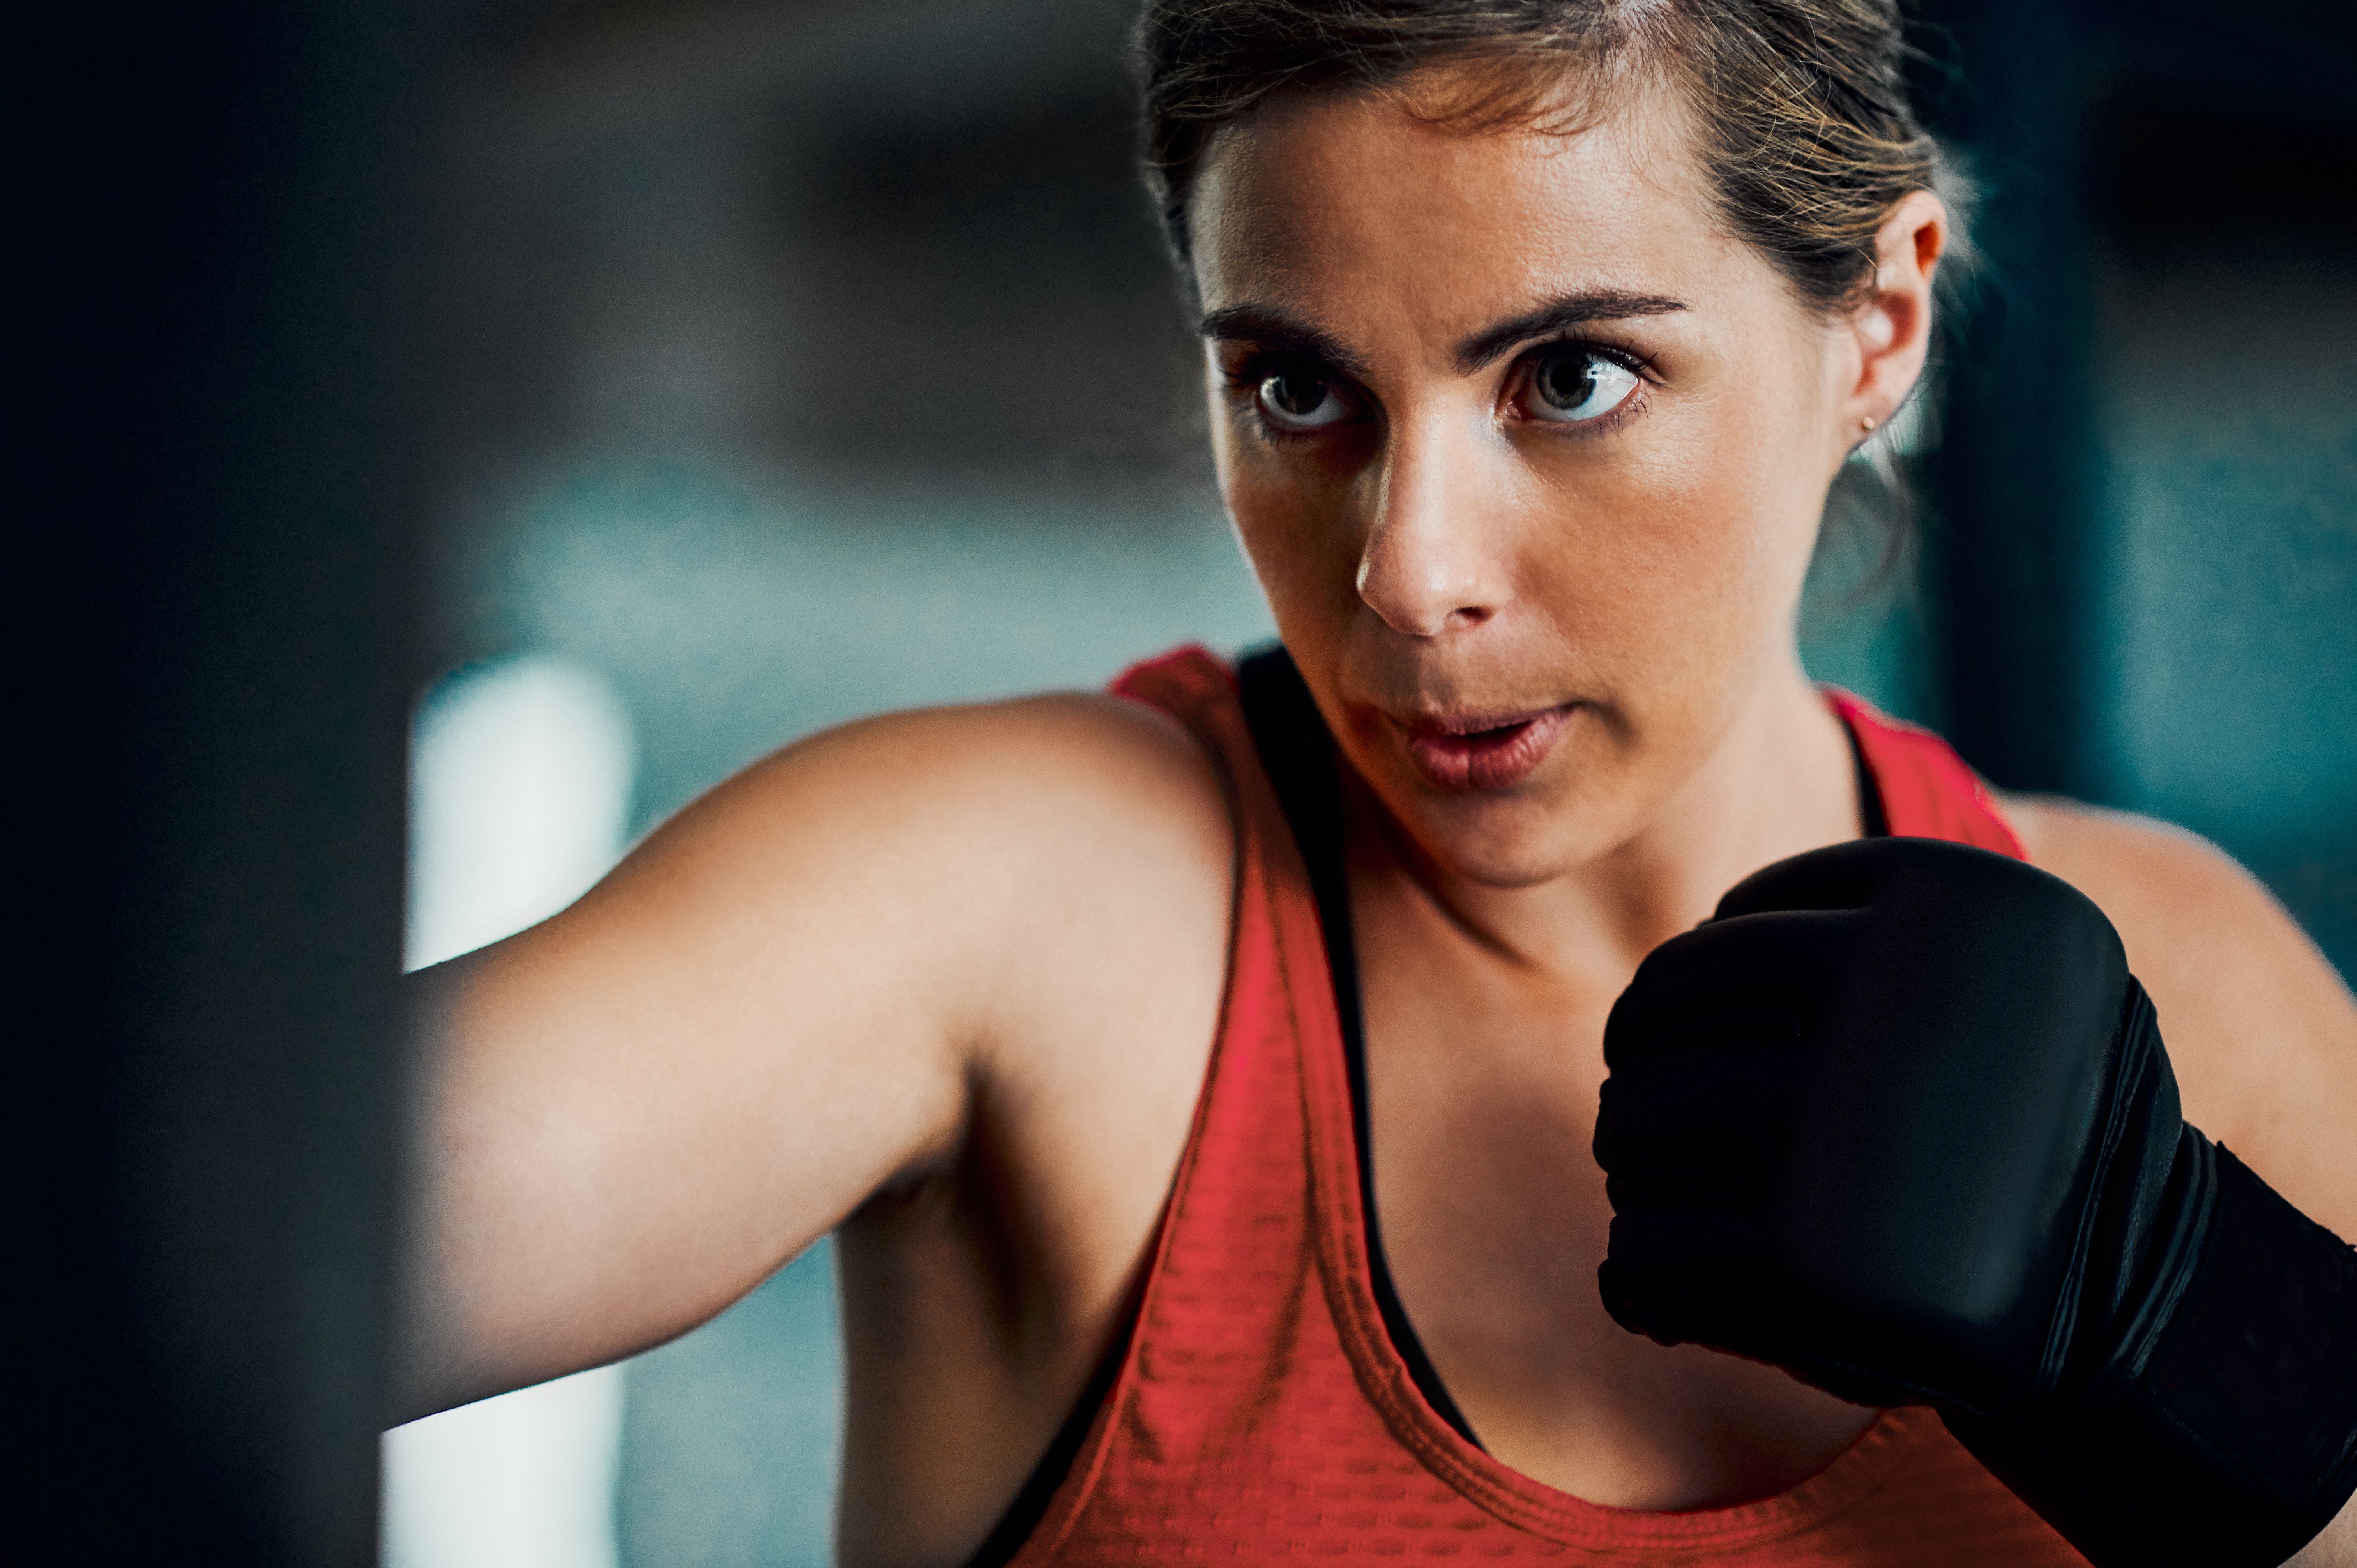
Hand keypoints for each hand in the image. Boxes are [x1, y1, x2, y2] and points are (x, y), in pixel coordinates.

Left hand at [1594, 837, 2356, 1567]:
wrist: (2141, 1304)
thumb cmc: (2022, 1124)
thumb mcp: (1991, 976)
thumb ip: (1867, 932)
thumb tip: (1666, 972)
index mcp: (1967, 902)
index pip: (1746, 916)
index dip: (1699, 978)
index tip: (1706, 1030)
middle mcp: (1910, 999)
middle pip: (1670, 1009)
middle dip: (1645, 1066)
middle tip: (1648, 1122)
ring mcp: (1859, 1132)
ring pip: (1639, 1120)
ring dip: (1634, 1164)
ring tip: (1662, 1198)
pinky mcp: (1813, 1265)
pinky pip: (1645, 1250)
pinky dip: (1636, 1274)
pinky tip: (1659, 1289)